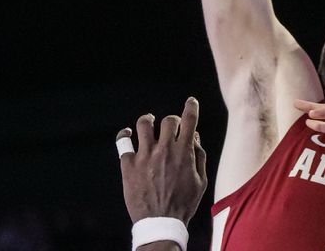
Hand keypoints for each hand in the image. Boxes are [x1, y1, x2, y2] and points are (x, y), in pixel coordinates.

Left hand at [117, 97, 207, 224]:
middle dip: (172, 120)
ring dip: (148, 120)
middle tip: (172, 127)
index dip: (191, 106)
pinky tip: (128, 135)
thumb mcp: (201, 180)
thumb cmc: (184, 202)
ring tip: (149, 122)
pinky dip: (125, 135)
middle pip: (168, 120)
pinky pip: (123, 142)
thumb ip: (199, 155)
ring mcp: (145, 156)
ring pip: (144, 124)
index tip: (191, 102)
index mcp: (184, 152)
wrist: (161, 222)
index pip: (189, 119)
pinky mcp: (129, 165)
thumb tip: (194, 136)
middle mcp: (165, 149)